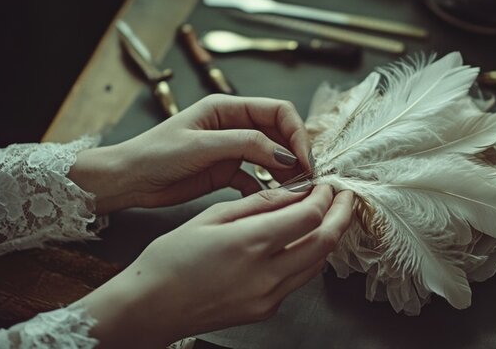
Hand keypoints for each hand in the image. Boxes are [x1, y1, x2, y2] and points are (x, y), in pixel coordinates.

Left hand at [69, 94, 310, 213]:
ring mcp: (231, 149)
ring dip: (285, 173)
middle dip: (296, 154)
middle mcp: (233, 125)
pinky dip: (267, 189)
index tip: (304, 159)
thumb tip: (285, 154)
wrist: (127, 180)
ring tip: (294, 192)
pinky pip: (256, 178)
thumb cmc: (154, 154)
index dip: (296, 133)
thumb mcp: (201, 146)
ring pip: (272, 157)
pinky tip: (271, 202)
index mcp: (227, 108)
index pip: (278, 111)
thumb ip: (245, 145)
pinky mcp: (225, 172)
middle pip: (280, 133)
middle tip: (306, 179)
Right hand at [79, 186, 353, 347]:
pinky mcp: (265, 310)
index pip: (310, 216)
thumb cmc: (170, 259)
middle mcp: (266, 274)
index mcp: (250, 244)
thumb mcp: (211, 218)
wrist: (150, 307)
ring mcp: (268, 297)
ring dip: (328, 237)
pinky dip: (307, 257)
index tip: (327, 184)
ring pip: (317, 264)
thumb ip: (258, 204)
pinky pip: (298, 280)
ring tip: (329, 216)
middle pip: (325, 242)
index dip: (325, 197)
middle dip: (341, 216)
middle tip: (346, 197)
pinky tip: (301, 241)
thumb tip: (293, 192)